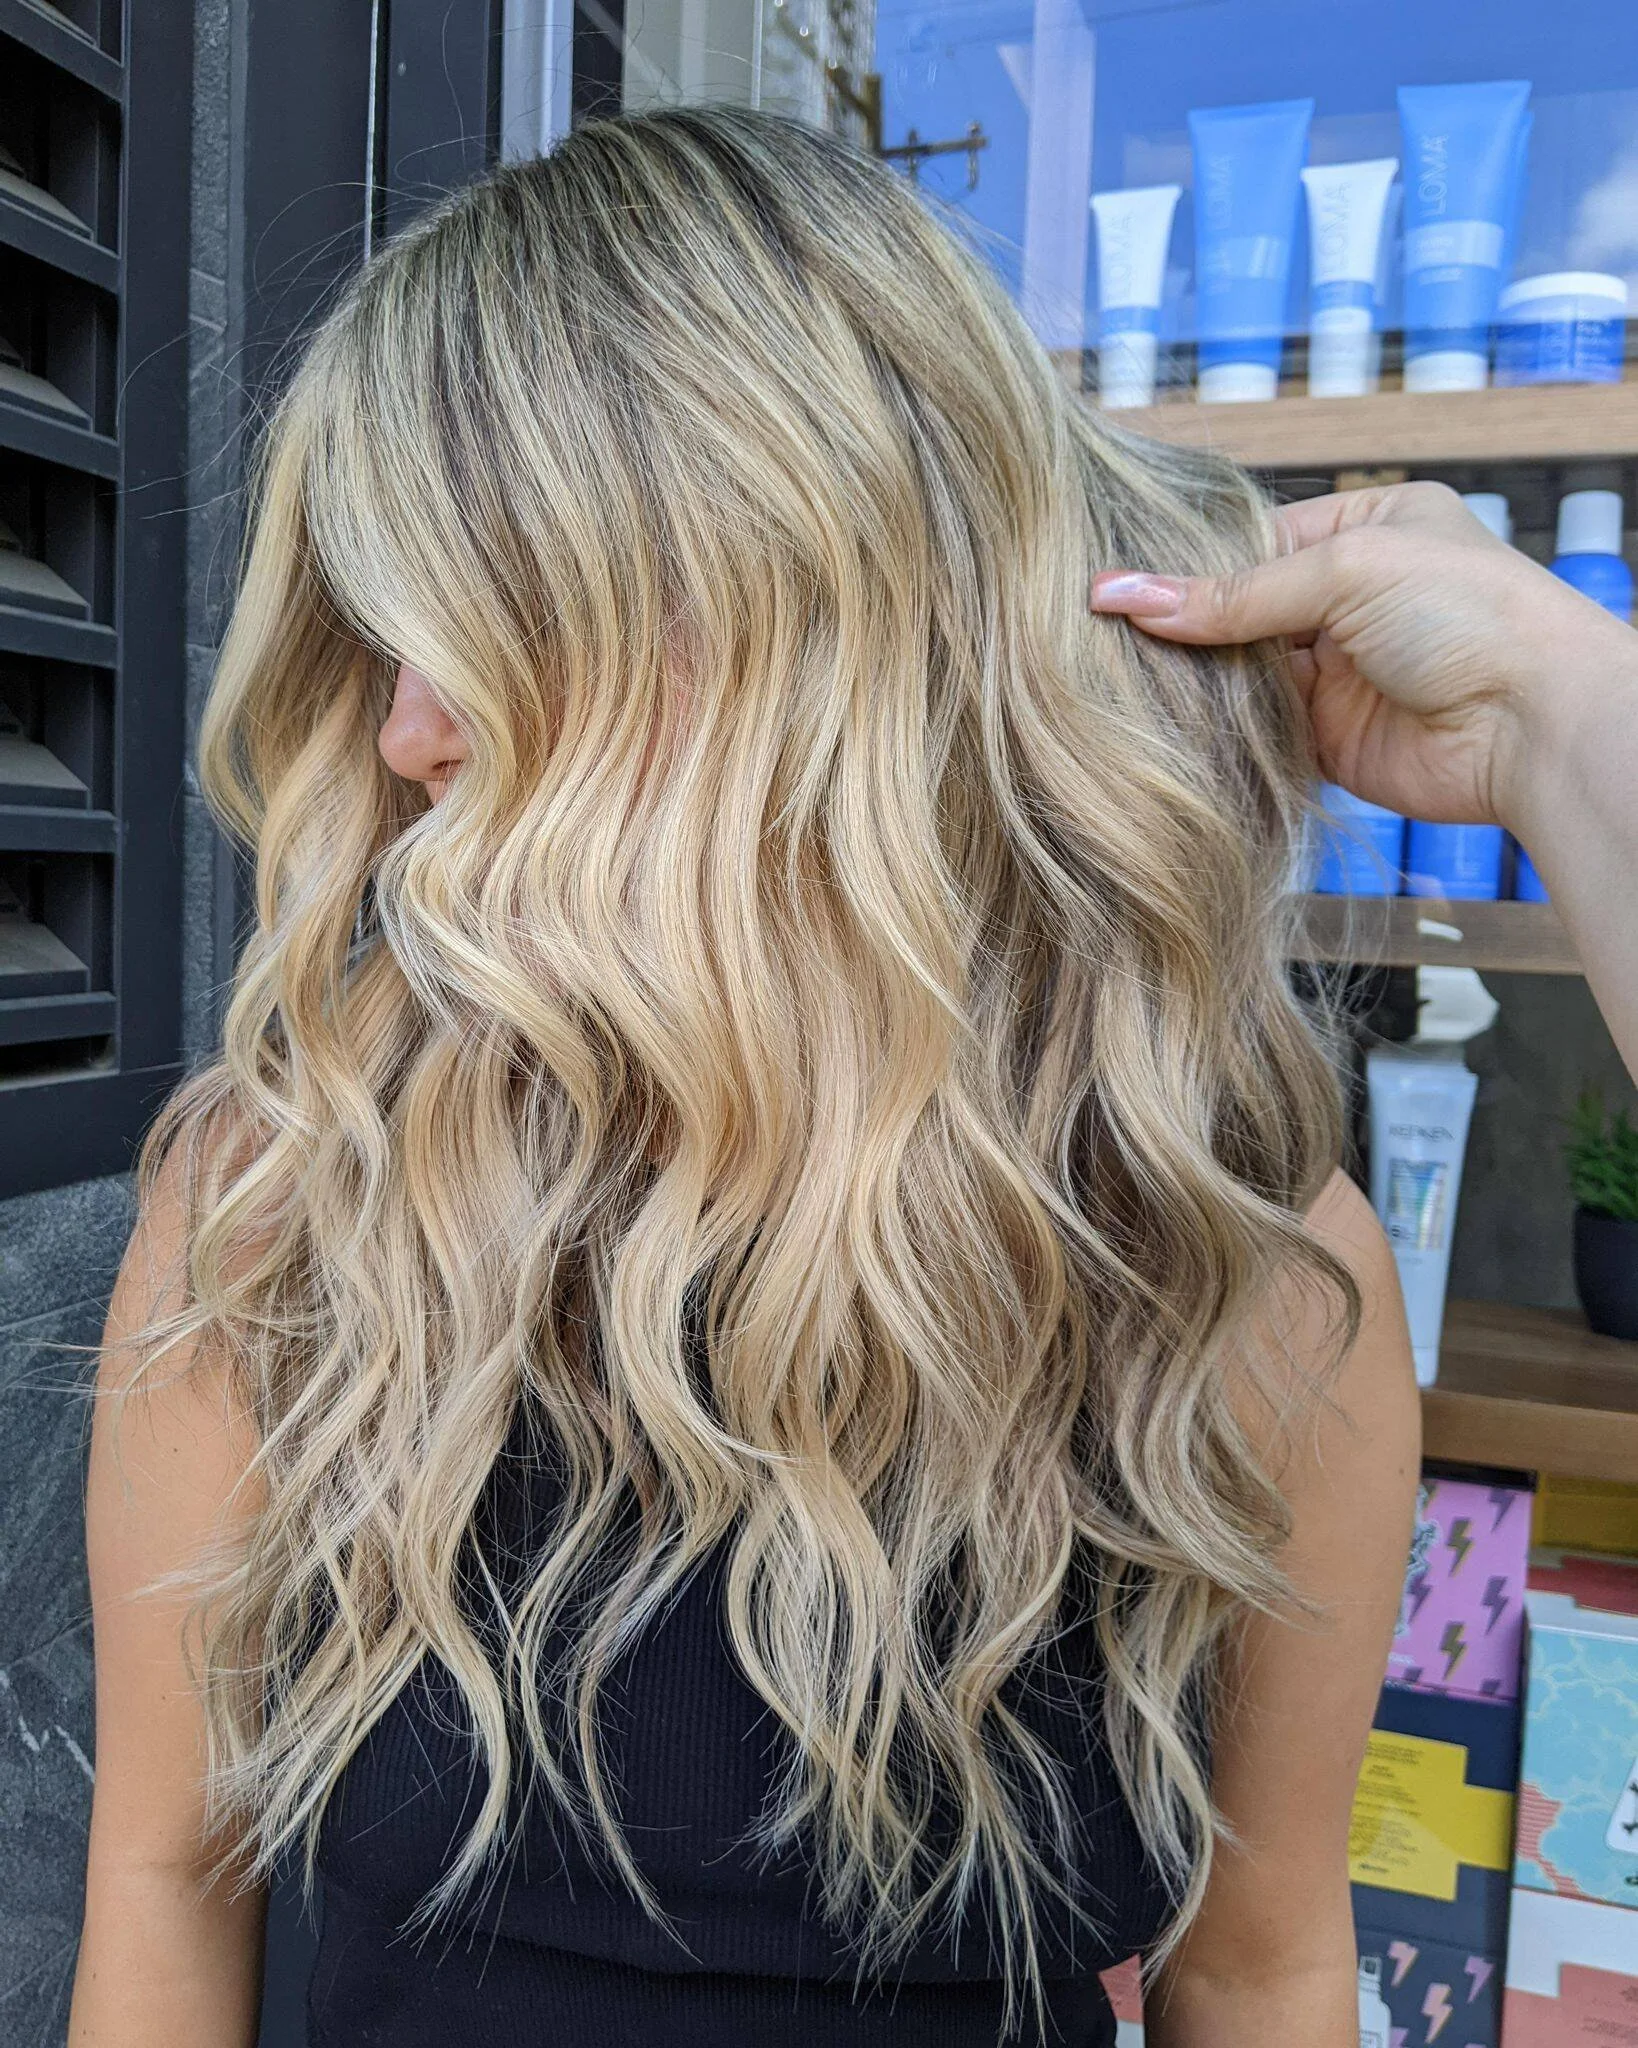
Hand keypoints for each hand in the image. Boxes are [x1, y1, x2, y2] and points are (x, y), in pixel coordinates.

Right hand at [1089, 479, 1637, 833]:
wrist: (1532, 723)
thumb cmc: (1467, 614)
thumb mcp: (1346, 572)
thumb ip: (1232, 593)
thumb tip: (1121, 595)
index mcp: (1368, 527)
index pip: (1254, 540)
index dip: (1189, 563)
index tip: (1117, 583)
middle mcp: (1350, 597)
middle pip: (1240, 607)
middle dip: (1184, 622)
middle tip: (1100, 632)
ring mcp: (1338, 671)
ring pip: (1241, 671)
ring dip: (1194, 678)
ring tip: (1114, 674)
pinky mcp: (1327, 737)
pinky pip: (1255, 729)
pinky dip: (1216, 728)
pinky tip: (1160, 721)